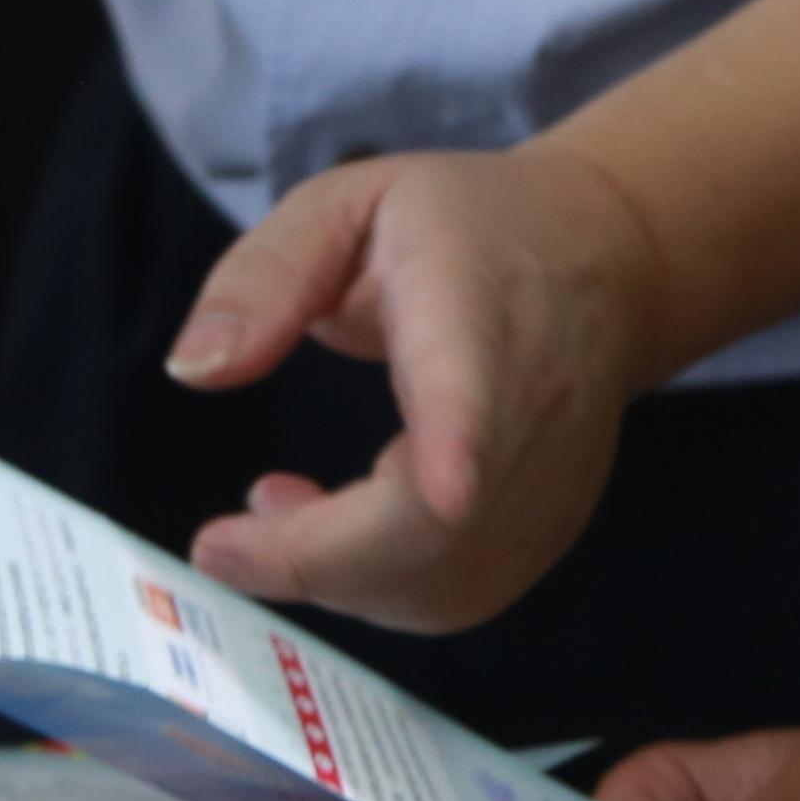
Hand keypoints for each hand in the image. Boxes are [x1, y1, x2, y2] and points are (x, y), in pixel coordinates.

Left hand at [167, 141, 671, 630]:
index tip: (446, 490)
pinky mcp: (549, 530)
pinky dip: (374, 587)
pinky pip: (454, 596)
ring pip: (441, 582)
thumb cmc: (464, 226)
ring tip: (272, 514)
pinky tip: (334, 531)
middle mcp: (532, 407)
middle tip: (219, 544)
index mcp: (475, 308)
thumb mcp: (347, 204)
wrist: (605, 260)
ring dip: (335, 575)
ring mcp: (551, 482)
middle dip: (314, 554)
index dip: (460, 446)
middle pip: (438, 523)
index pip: (477, 388)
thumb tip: (194, 371)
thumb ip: (264, 277)